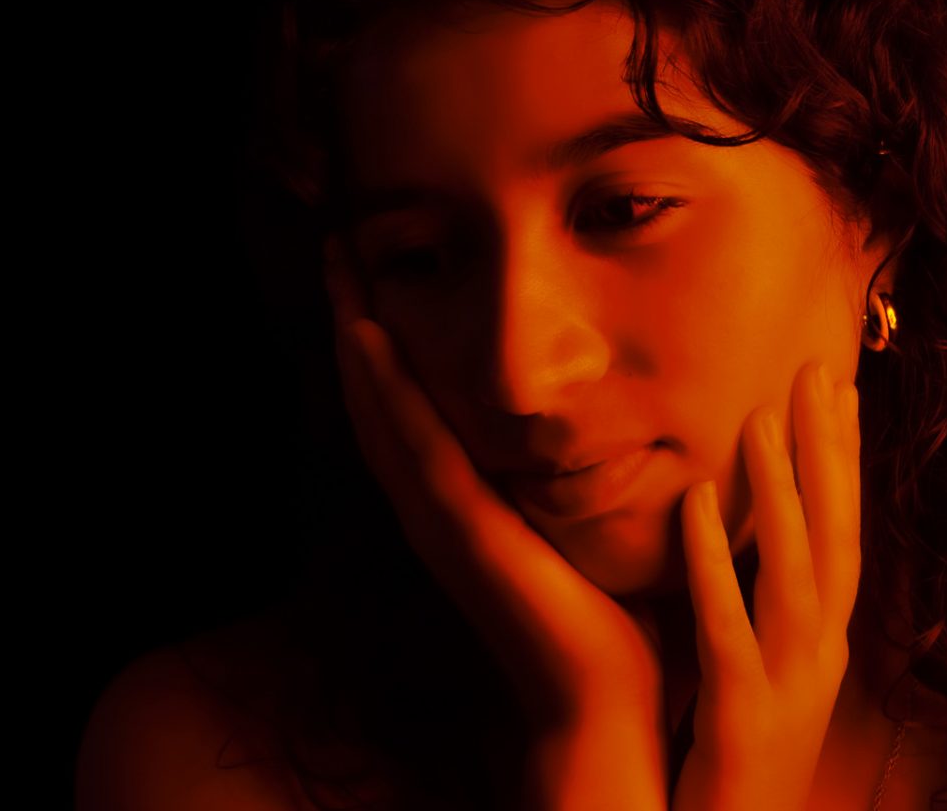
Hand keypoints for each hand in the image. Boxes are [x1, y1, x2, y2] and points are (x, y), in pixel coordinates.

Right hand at [323, 237, 669, 809]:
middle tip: (340, 246)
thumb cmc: (605, 610)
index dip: (385, 338)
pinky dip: (384, 390)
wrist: (604, 698)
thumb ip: (574, 467)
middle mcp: (434, 501)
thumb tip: (607, 405)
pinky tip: (365, 335)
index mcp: (461, 496)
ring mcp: (438, 516)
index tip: (378, 268)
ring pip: (381, 409)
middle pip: (379, 394)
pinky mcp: (458, 530)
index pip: (408, 401)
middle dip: (357, 319)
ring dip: (356, 337)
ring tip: (341, 267)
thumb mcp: (579, 518)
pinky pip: (413, 447)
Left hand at [672, 364, 860, 810]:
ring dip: (784, 490)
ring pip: (798, 571)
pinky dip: (715, 558)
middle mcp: (821, 653)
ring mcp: (789, 683)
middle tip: (816, 370)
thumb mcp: (760, 658)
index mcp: (824, 637)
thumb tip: (732, 517)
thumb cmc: (738, 744)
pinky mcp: (743, 711)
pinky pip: (727, 622)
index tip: (838, 388)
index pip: (844, 531)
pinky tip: (697, 500)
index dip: (845, 460)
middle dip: (830, 452)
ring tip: (761, 416)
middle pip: (837, 535)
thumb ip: (754, 593)